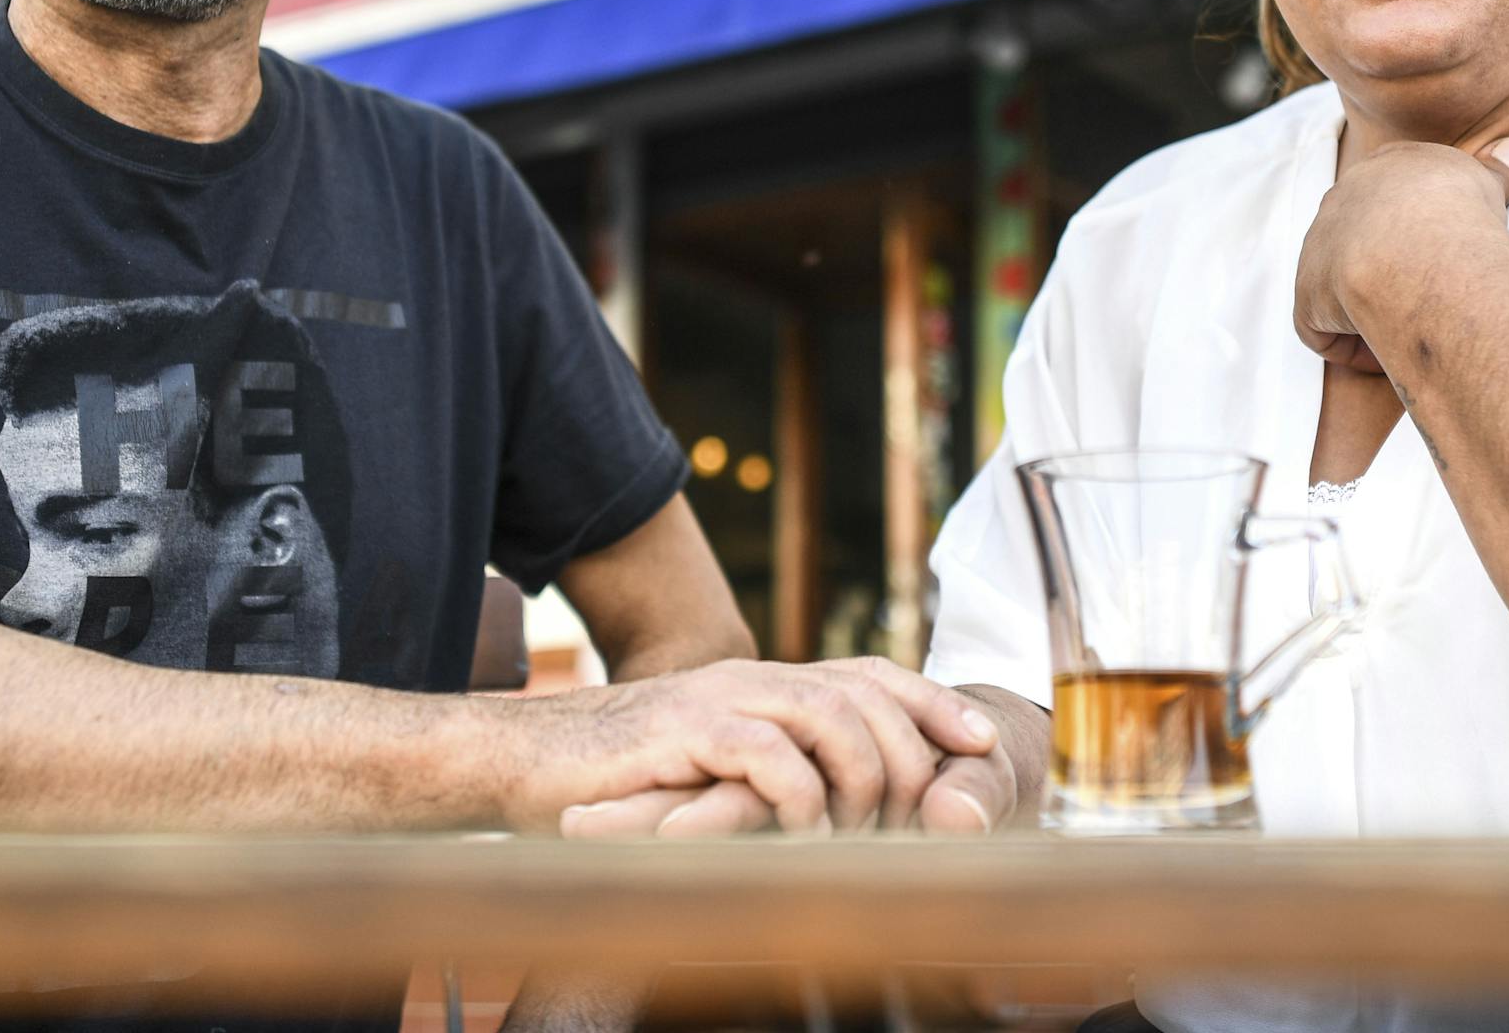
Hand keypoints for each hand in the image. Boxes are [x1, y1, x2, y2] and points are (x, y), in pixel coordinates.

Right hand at [553, 656, 999, 837]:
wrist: (522, 758)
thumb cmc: (616, 779)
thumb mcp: (708, 773)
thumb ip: (767, 774)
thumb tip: (835, 811)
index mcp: (765, 684)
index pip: (870, 673)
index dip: (933, 700)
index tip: (985, 740)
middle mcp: (752, 679)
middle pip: (867, 691)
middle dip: (916, 750)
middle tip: (929, 816)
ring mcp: (720, 700)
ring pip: (831, 716)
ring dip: (865, 778)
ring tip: (869, 832)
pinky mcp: (684, 733)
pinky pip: (768, 754)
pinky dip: (801, 796)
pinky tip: (806, 835)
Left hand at [1294, 136, 1508, 373]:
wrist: (1416, 244)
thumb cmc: (1460, 210)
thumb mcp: (1485, 180)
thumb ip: (1495, 169)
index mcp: (1382, 169)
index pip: (1390, 196)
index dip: (1412, 229)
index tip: (1439, 254)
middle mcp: (1340, 201)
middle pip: (1358, 237)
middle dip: (1387, 267)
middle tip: (1427, 295)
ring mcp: (1317, 246)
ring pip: (1336, 284)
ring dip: (1369, 308)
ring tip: (1411, 330)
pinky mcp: (1307, 294)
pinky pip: (1321, 329)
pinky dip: (1352, 347)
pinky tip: (1384, 357)